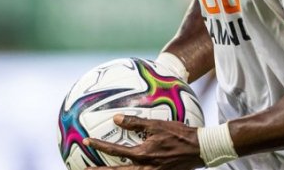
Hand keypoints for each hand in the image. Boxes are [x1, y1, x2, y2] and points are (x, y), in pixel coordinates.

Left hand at [85, 114, 204, 169]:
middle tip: (84, 169)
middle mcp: (145, 168)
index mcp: (143, 154)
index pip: (115, 151)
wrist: (199, 149)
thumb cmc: (180, 135)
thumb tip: (116, 119)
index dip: (99, 145)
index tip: (86, 141)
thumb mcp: (157, 125)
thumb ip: (135, 122)